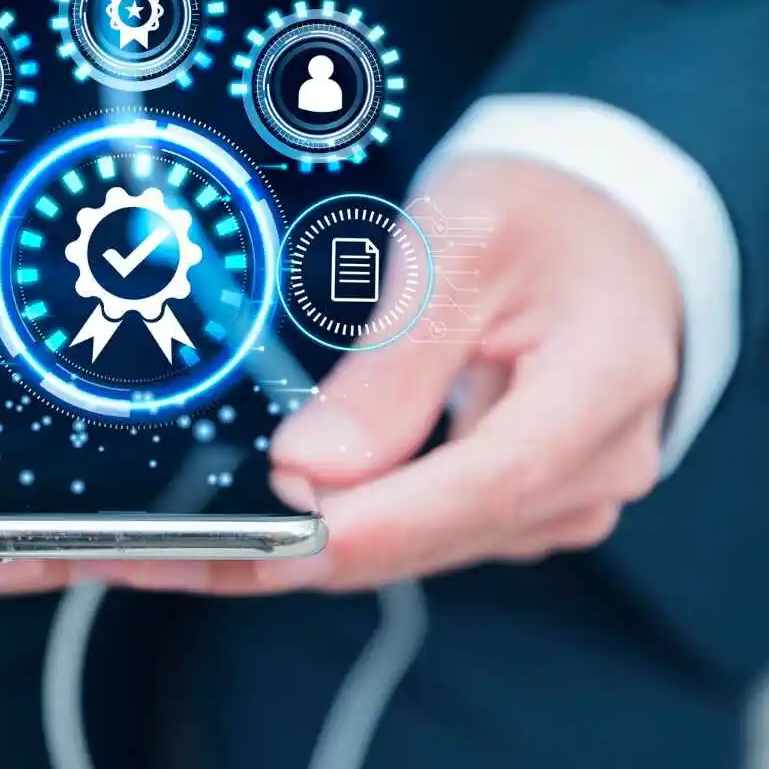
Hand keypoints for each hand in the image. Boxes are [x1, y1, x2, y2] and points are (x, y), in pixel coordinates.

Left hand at [86, 157, 680, 593]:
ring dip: (300, 551)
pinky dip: (334, 533)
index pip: (487, 481)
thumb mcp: (463, 243)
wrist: (603, 227)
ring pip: (414, 550)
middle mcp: (593, 468)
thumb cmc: (542, 213)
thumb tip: (313, 467)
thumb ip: (394, 363)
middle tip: (164, 555)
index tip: (276, 540)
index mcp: (602, 388)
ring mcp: (560, 499)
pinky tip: (253, 528)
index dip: (376, 523)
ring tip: (177, 549)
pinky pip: (416, 536)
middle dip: (299, 549)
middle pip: (433, 535)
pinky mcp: (518, 507)